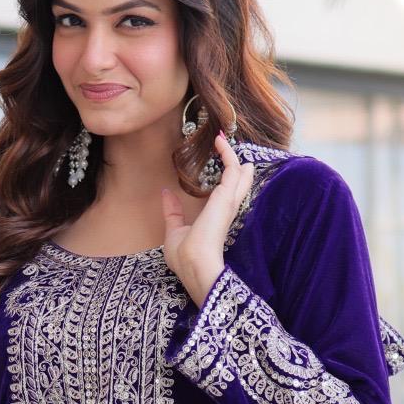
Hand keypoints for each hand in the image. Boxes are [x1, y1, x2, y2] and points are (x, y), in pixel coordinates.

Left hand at [162, 129, 250, 309]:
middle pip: (237, 183)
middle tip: (230, 150)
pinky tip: (218, 141)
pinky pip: (231, 168)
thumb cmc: (185, 257)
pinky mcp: (226, 195)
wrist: (194, 263)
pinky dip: (227, 153)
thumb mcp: (174, 231)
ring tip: (223, 139)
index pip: (227, 197)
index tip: (223, 168)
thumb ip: (173, 212)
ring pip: (237, 174)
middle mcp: (226, 209)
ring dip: (231, 155)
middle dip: (236, 167)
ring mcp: (228, 201)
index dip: (228, 182)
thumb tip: (166, 192)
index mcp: (216, 219)